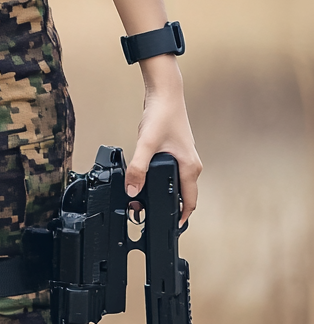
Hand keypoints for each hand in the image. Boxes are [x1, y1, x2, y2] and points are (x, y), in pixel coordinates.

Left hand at [124, 56, 201, 223]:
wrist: (165, 92)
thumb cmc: (162, 114)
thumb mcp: (147, 143)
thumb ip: (138, 168)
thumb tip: (132, 190)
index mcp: (190, 168)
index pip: (190, 202)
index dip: (181, 218)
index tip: (171, 230)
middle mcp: (191, 165)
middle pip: (184, 195)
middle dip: (170, 209)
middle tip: (151, 217)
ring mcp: (184, 158)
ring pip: (177, 184)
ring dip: (164, 194)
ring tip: (145, 201)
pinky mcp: (176, 151)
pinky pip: (171, 173)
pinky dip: (162, 181)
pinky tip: (146, 179)